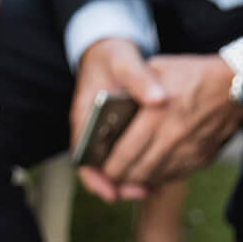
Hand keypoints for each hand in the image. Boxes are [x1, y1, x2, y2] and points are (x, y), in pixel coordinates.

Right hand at [69, 36, 167, 202]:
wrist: (110, 49)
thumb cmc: (112, 56)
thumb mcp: (125, 62)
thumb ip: (140, 80)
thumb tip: (158, 99)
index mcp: (84, 119)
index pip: (83, 158)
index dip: (96, 179)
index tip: (112, 192)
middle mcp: (91, 131)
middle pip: (99, 168)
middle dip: (120, 185)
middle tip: (144, 191)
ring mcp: (104, 132)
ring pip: (114, 164)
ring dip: (132, 177)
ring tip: (155, 186)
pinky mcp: (118, 131)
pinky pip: (125, 153)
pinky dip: (140, 162)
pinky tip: (159, 167)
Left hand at [102, 53, 242, 190]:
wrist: (240, 83)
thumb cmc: (194, 74)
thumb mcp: (158, 69)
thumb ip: (134, 88)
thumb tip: (113, 108)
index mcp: (156, 114)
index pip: (123, 153)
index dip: (108, 167)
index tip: (101, 167)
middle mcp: (171, 137)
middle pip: (136, 171)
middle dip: (119, 177)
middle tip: (112, 174)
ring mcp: (188, 151)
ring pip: (154, 177)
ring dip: (138, 179)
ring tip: (129, 173)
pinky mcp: (201, 158)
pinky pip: (174, 175)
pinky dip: (160, 176)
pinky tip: (153, 168)